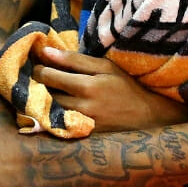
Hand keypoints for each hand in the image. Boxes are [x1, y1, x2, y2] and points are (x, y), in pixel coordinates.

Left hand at [32, 47, 187, 131]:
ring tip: (52, 91)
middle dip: (41, 84)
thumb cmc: (127, 87)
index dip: (39, 69)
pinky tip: (59, 108)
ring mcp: (81, 124)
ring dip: (46, 99)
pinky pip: (59, 123)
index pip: (48, 76)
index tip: (39, 64)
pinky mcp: (83, 136)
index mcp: (87, 86)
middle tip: (43, 77)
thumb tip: (45, 51)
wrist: (148, 116)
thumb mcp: (106, 67)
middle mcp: (81, 107)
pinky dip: (55, 114)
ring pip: (50, 109)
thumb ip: (75, 59)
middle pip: (46, 94)